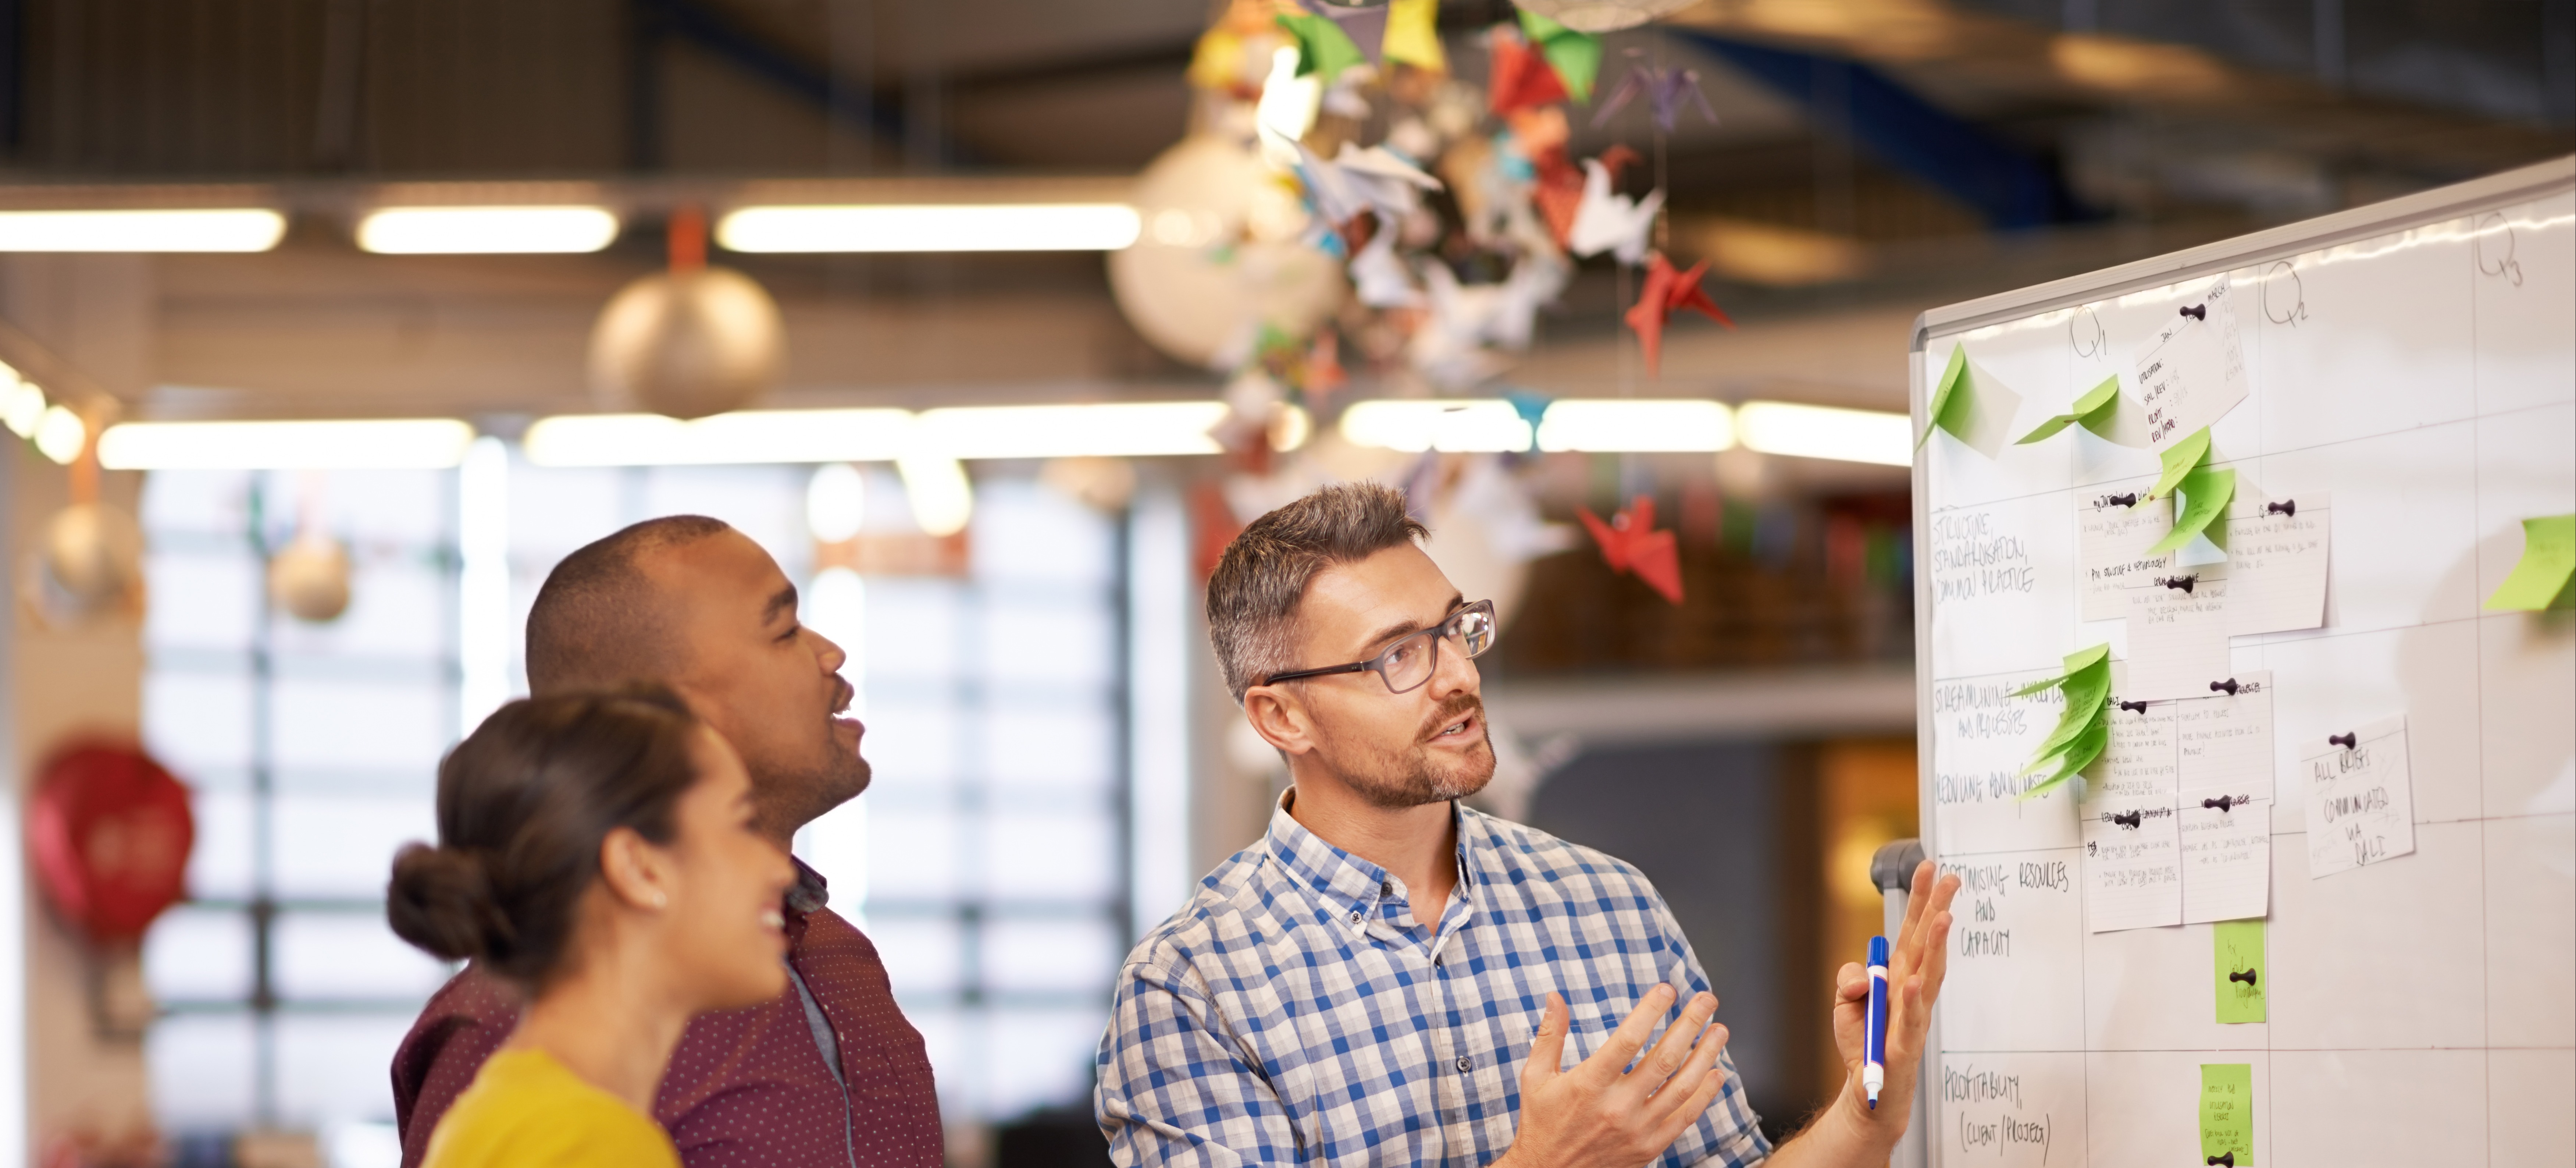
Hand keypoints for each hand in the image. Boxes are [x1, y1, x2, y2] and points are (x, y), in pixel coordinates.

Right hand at [1496, 985, 1730, 1167]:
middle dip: (1690, 1024)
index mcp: (1588, 1084)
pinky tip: (1715, 1074)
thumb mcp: (1536, 1076)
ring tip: (1720, 1031)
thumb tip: (1555, 997)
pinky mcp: (1648, 1147)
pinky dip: (1704, 1095)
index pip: (1628, 1039)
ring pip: (1682, 1087)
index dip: (1650, 1011)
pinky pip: (1684, 1118)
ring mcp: (1637, 1129)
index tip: (1666, 989)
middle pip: (1664, 1059)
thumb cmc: (1541, 1122)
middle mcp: (1617, 1107)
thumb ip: (1549, 1035)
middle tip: (1707, 1000)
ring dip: (1705, 1055)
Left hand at [1824, 860, 1960, 1144]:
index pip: (1911, 931)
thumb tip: (1862, 975)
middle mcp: (1911, 991)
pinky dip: (1912, 1000)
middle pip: (1926, 945)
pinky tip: (1914, 981)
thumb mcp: (1845, 1003)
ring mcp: (1913, 1016)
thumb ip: (1849, 979)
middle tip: (1950, 878)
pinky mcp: (1906, 1044)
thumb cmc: (1863, 1044)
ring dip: (1935, 947)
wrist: (1869, 1089)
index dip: (1920, 900)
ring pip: (1928, 975)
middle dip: (1937, 910)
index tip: (1930, 867)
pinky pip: (1911, 1019)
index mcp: (1898, 976)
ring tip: (1942, 918)